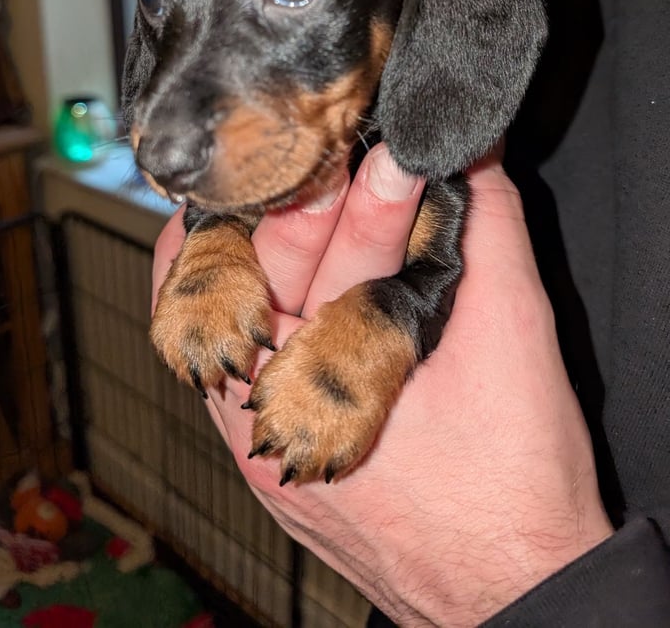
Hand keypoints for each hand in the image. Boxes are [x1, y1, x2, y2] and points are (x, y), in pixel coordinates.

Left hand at [152, 146, 613, 626]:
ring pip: (225, 316)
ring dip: (256, 245)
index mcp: (355, 387)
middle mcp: (282, 419)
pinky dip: (230, 296)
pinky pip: (218, 358)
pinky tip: (243, 245)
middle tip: (333, 153)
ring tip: (283, 186)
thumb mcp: (518, 337)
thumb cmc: (518, 480)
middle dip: (308, 208)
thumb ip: (492, 229)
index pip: (342, 260)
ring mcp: (260, 441)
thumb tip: (472, 153)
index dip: (363, 197)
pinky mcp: (261, 452)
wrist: (509, 586)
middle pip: (275, 282)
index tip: (382, 154)